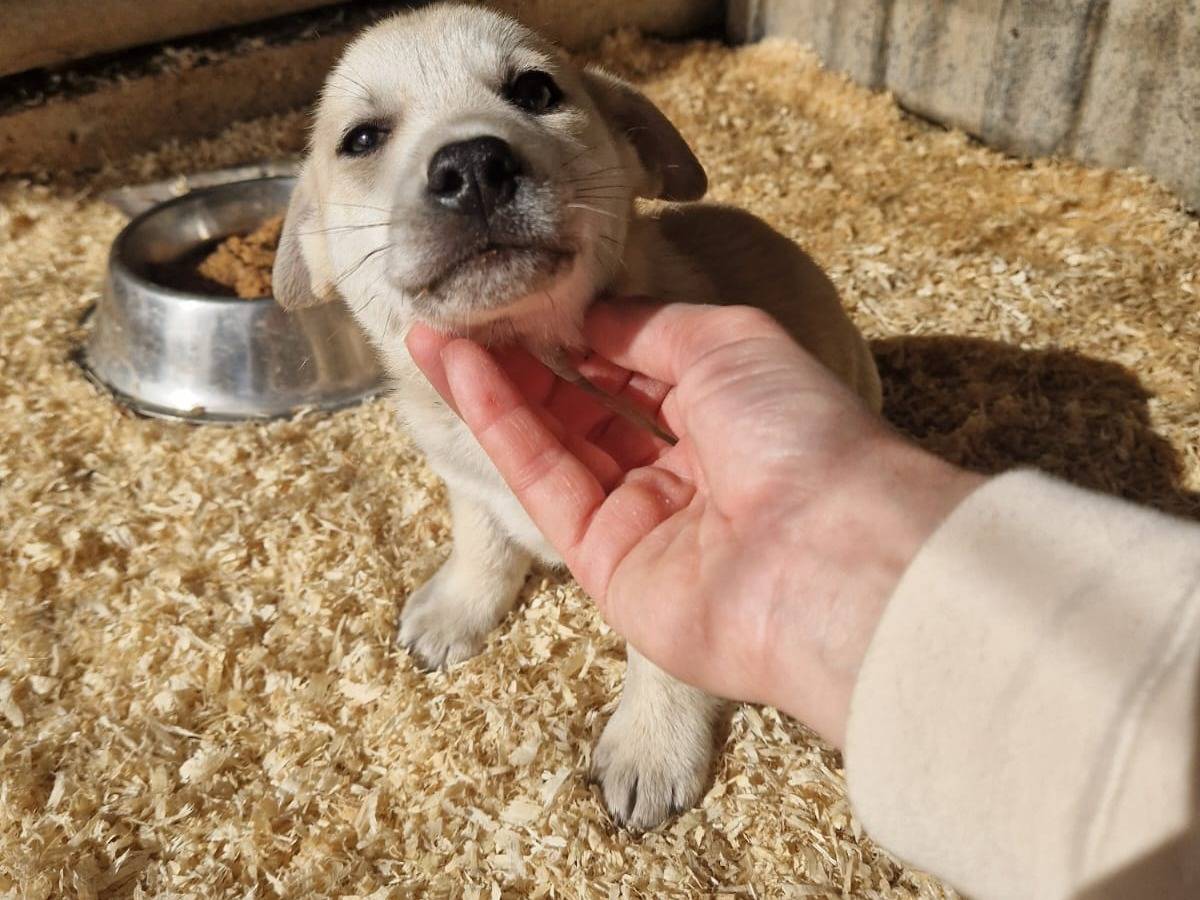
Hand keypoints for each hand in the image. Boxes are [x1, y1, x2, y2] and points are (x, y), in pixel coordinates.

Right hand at [406, 301, 981, 744]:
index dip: (582, 332)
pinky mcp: (604, 566)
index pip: (639, 369)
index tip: (527, 292)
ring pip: (556, 444)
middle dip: (529, 359)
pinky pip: (544, 484)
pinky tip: (459, 370)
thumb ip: (649, 327)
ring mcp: (644, 522)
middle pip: (589, 410)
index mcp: (730, 416)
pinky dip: (499, 425)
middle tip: (467, 308)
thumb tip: (592, 313)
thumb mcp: (728, 342)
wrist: (826, 554)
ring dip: (497, 387)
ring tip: (437, 331)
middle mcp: (686, 471)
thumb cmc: (797, 430)